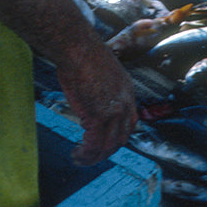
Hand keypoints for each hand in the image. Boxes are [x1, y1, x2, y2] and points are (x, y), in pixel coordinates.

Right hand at [56, 43, 137, 165]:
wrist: (77, 46)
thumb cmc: (82, 53)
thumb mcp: (100, 72)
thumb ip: (101, 89)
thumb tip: (90, 99)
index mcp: (127, 89)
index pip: (129, 121)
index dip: (117, 133)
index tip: (105, 140)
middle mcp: (125, 102)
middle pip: (121, 136)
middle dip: (107, 149)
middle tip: (92, 155)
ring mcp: (114, 110)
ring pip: (108, 145)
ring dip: (95, 156)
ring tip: (81, 159)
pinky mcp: (99, 116)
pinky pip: (94, 144)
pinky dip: (86, 154)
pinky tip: (77, 154)